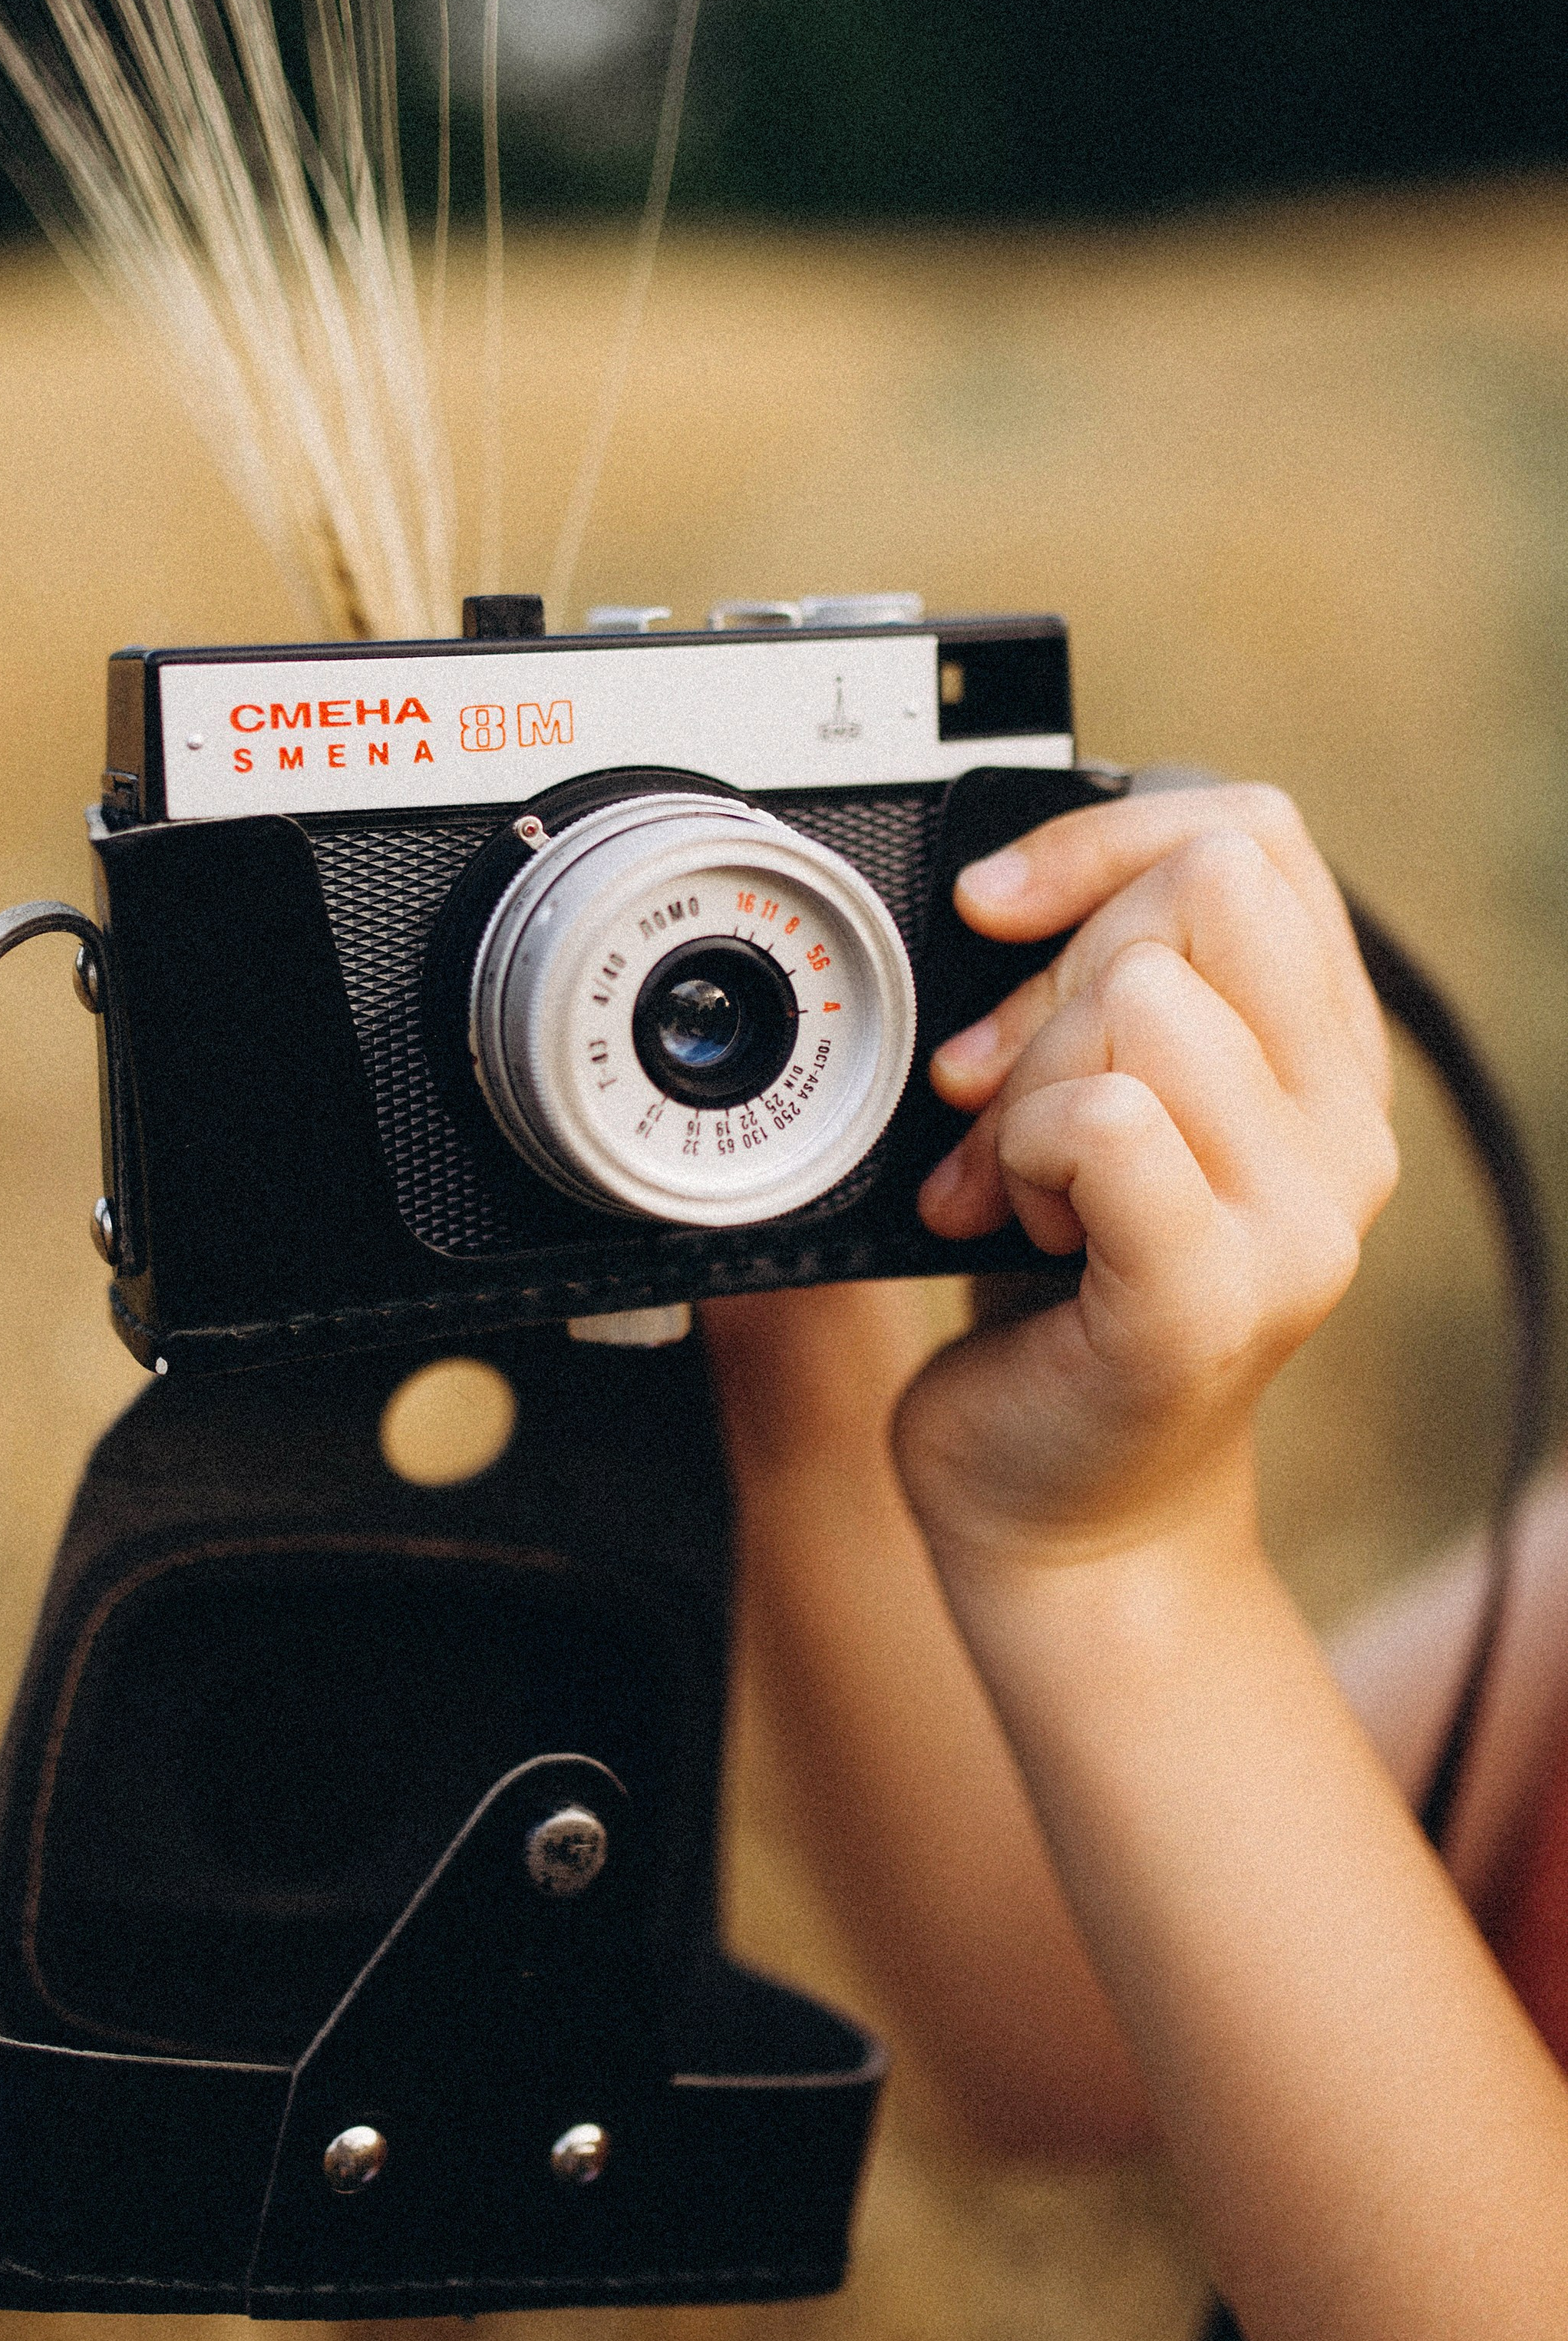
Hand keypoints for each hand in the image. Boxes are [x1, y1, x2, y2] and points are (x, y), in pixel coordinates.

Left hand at [897, 786, 1397, 1592]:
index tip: (995, 911)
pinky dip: (1015, 1154)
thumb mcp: (1091, 1097)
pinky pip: (1106, 1119)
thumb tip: (1010, 876)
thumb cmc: (1058, 1292)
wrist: (1059, 1506)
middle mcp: (1345, 1126)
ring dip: (1021, 1086)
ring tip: (1013, 1181)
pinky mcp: (1213, 1297)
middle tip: (995, 1098)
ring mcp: (1300, 1219)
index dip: (1101, 841)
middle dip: (1048, 978)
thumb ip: (1105, 980)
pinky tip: (1008, 1225)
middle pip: (1198, 896)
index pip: (1251, 835)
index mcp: (1323, 1051)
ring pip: (1138, 999)